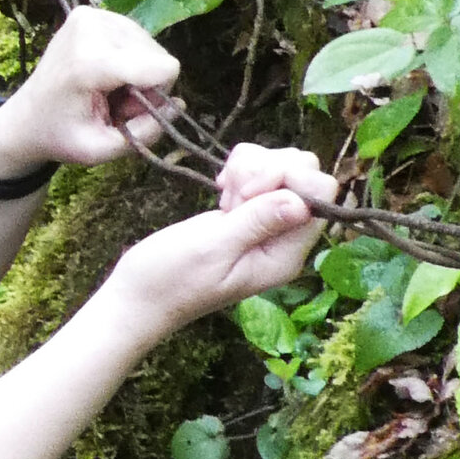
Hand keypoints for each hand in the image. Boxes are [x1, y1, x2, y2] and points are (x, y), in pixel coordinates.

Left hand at [0, 7, 180, 174]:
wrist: (27, 116)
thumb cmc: (62, 136)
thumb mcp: (102, 150)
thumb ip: (146, 133)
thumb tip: (178, 105)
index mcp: (89, 62)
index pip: (162, 67)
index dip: (157, 95)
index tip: (128, 111)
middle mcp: (91, 27)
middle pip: (159, 57)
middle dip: (145, 85)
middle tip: (114, 104)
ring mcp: (91, 15)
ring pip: (151, 47)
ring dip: (138, 73)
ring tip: (107, 90)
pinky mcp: (92, 12)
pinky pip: (137, 37)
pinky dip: (129, 59)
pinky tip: (105, 74)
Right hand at [106, 144, 336, 344]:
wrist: (138, 295)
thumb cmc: (170, 280)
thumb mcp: (214, 249)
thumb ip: (258, 222)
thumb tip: (302, 202)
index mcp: (286, 254)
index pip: (321, 194)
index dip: (290, 178)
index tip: (248, 194)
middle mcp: (285, 238)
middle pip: (306, 172)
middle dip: (269, 168)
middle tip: (234, 197)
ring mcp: (268, 222)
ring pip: (283, 164)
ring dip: (251, 168)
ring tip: (225, 197)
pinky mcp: (250, 209)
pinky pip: (260, 168)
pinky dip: (240, 169)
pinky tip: (222, 191)